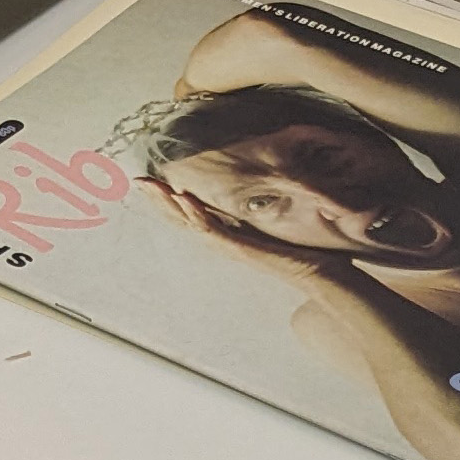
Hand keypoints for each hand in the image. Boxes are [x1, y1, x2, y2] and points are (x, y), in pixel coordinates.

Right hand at [134, 177, 346, 289]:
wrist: (323, 279)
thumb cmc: (305, 255)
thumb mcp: (280, 227)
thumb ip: (268, 214)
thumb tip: (273, 189)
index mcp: (230, 236)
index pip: (191, 216)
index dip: (169, 201)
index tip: (151, 182)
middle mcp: (225, 243)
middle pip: (182, 220)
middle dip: (158, 200)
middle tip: (136, 180)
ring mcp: (232, 247)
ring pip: (191, 224)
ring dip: (169, 204)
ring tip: (150, 186)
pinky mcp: (244, 249)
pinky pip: (214, 230)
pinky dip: (197, 214)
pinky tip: (184, 198)